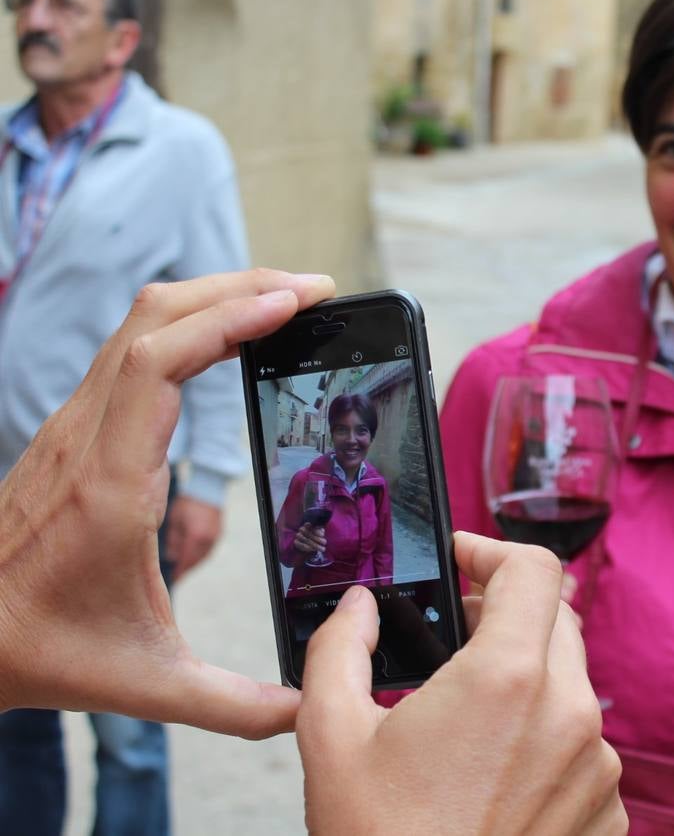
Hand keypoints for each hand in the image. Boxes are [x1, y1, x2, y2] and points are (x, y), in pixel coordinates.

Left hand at [0, 269, 334, 737]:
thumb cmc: (40, 647)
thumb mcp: (144, 682)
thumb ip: (232, 701)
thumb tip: (306, 705)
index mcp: (111, 483)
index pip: (160, 362)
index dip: (229, 318)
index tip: (294, 304)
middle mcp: (89, 437)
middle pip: (157, 318)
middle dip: (240, 288)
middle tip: (313, 290)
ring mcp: (77, 425)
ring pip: (141, 322)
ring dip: (215, 297)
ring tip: (284, 300)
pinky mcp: (78, 428)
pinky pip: (133, 347)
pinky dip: (191, 323)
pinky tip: (228, 336)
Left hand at [165, 495, 222, 580]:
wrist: (207, 489)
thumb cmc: (187, 503)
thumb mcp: (174, 520)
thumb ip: (173, 540)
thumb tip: (170, 557)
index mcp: (195, 537)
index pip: (185, 561)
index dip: (178, 572)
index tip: (171, 580)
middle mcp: (207, 540)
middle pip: (194, 562)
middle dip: (183, 570)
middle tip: (174, 577)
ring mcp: (215, 538)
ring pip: (201, 558)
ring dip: (191, 564)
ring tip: (180, 569)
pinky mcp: (218, 535)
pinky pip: (206, 551)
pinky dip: (197, 557)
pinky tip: (190, 557)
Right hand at [297, 531, 625, 834]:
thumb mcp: (331, 738)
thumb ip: (341, 648)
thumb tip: (361, 607)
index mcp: (507, 679)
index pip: (536, 568)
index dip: (493, 550)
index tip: (463, 561)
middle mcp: (570, 714)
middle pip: (555, 620)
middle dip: (506, 615)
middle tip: (456, 640)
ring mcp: (597, 766)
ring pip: (570, 683)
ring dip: (526, 681)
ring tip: (469, 722)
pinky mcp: (609, 812)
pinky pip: (584, 745)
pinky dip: (546, 739)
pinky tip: (497, 774)